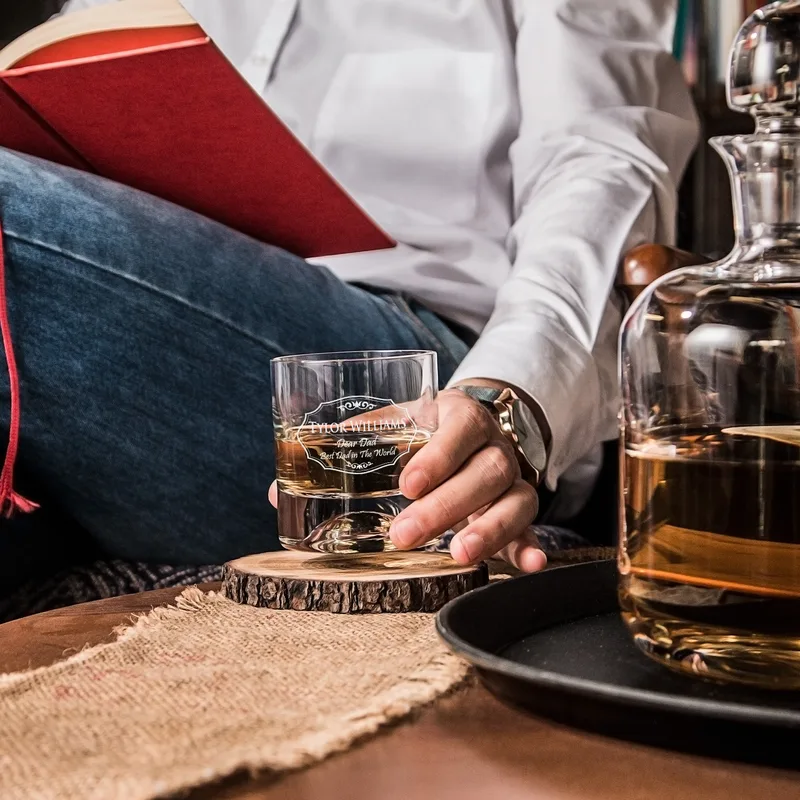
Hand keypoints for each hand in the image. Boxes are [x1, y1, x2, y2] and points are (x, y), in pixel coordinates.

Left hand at [266, 387, 547, 572]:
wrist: (475, 424)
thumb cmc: (425, 428)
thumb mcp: (393, 424)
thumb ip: (347, 450)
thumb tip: (277, 493)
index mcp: (459, 416)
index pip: (458, 430)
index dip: (438, 456)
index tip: (407, 484)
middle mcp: (494, 445)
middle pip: (485, 471)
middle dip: (447, 505)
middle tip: (405, 534)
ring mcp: (512, 476)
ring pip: (515, 499)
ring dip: (491, 529)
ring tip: (460, 556)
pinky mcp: (521, 505)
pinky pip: (532, 524)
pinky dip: (531, 544)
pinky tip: (528, 563)